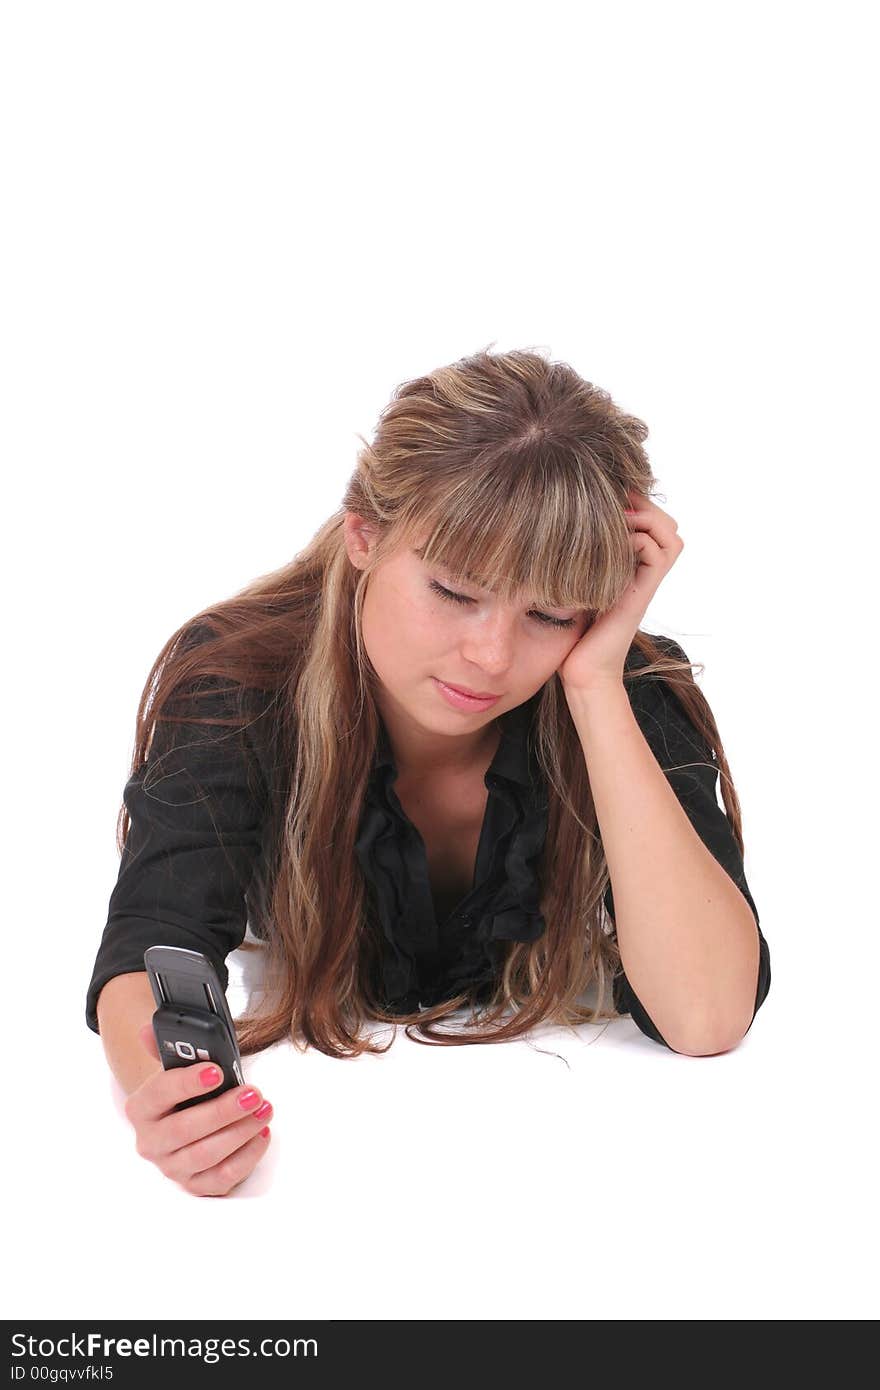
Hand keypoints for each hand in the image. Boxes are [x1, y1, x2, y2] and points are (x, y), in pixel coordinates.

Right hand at [123, 1024, 273, 1196]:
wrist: (183, 1120)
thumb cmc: (184, 1092)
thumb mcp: (176, 1066)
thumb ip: (166, 1046)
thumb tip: (148, 1030)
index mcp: (140, 1108)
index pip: (159, 1093)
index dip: (187, 1083)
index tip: (217, 1071)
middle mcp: (151, 1142)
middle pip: (184, 1130)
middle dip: (222, 1111)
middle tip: (253, 1093)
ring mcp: (172, 1167)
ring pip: (205, 1155)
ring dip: (240, 1132)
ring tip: (264, 1109)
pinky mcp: (196, 1185)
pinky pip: (222, 1178)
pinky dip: (246, 1156)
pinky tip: (261, 1133)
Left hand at [557, 489, 683, 693]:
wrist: (582, 673)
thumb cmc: (572, 635)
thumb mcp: (575, 587)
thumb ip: (580, 563)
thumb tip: (558, 530)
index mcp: (632, 569)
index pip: (654, 524)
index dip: (638, 505)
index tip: (609, 497)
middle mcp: (643, 575)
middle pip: (669, 526)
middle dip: (646, 506)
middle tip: (616, 504)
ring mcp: (644, 585)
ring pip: (671, 536)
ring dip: (646, 519)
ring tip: (617, 521)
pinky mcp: (639, 596)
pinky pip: (657, 555)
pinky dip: (638, 539)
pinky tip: (611, 544)